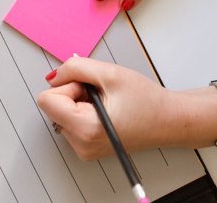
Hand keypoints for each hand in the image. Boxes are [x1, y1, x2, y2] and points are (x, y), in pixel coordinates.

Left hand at [37, 57, 179, 159]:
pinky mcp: (85, 147)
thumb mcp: (109, 73)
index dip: (66, 86)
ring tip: (106, 104)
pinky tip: (104, 112)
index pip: (46, 100)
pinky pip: (69, 120)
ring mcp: (82, 149)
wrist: (170, 121)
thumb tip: (52, 76)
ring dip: (78, 102)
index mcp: (85, 129)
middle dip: (72, 93)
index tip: (89, 87)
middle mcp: (81, 144)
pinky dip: (82, 111)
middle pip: (52, 106)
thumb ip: (74, 68)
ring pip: (60, 112)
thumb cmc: (147, 100)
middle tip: (100, 95)